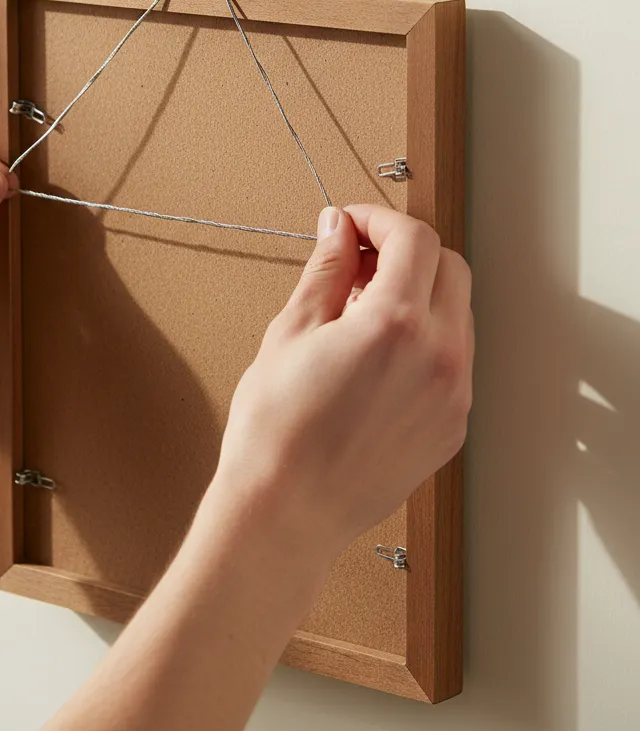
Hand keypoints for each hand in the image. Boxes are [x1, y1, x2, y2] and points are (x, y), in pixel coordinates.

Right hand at [216, 204, 472, 556]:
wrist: (286, 512)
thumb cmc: (275, 430)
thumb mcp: (290, 333)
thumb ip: (325, 271)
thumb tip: (338, 229)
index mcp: (395, 325)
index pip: (414, 239)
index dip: (379, 218)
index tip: (350, 224)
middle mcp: (440, 357)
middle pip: (449, 268)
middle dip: (406, 251)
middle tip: (356, 261)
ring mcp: (453, 396)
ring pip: (456, 314)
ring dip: (417, 294)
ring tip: (358, 313)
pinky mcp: (451, 427)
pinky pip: (452, 361)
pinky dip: (424, 340)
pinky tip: (375, 356)